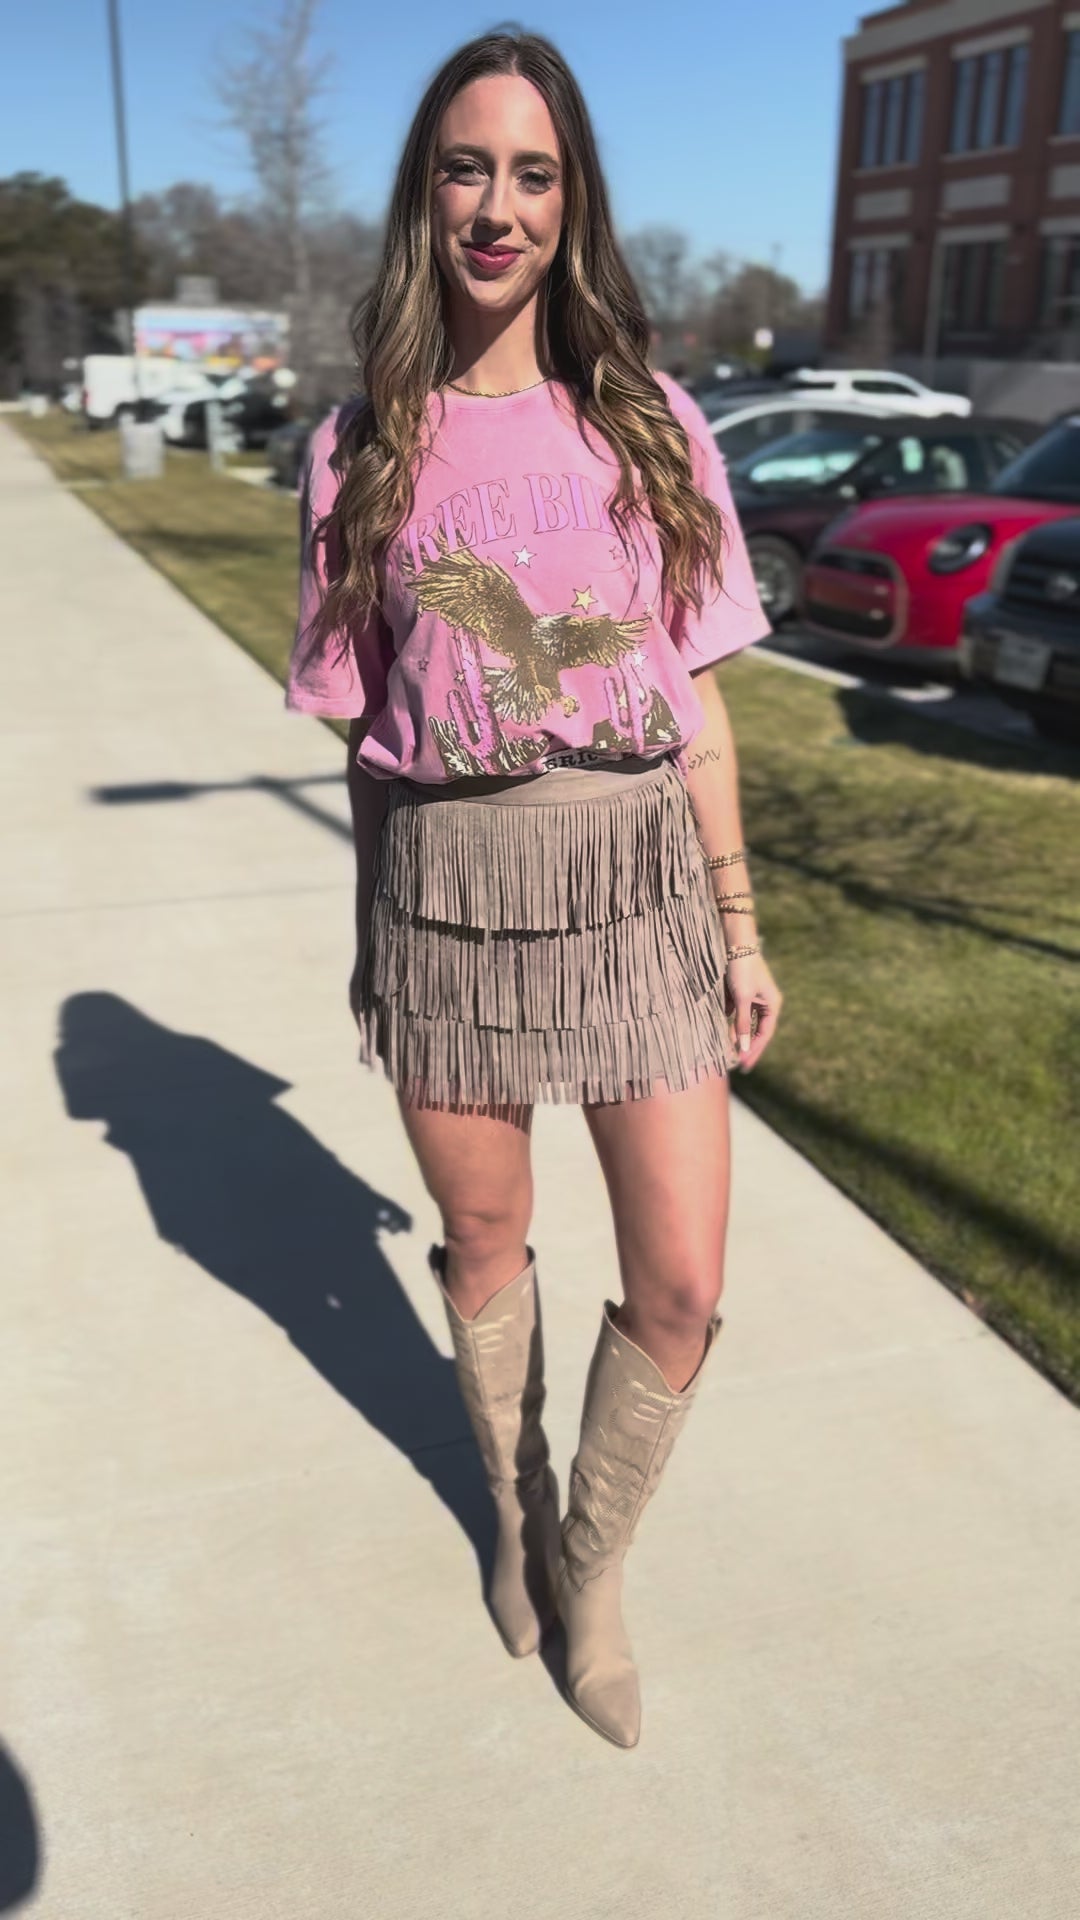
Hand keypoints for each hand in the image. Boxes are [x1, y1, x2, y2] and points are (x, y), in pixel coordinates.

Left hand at [723, 952, 781, 1071]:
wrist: (735, 943)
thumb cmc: (742, 969)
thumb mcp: (741, 998)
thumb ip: (742, 1023)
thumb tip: (742, 1047)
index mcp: (772, 1004)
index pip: (764, 1034)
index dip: (754, 1050)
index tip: (744, 1064)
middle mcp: (765, 1003)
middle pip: (757, 1030)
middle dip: (747, 1046)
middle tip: (737, 1063)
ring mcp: (754, 998)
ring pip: (747, 1022)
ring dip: (738, 1035)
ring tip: (728, 1051)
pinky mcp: (742, 993)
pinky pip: (738, 1013)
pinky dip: (731, 1022)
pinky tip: (723, 1033)